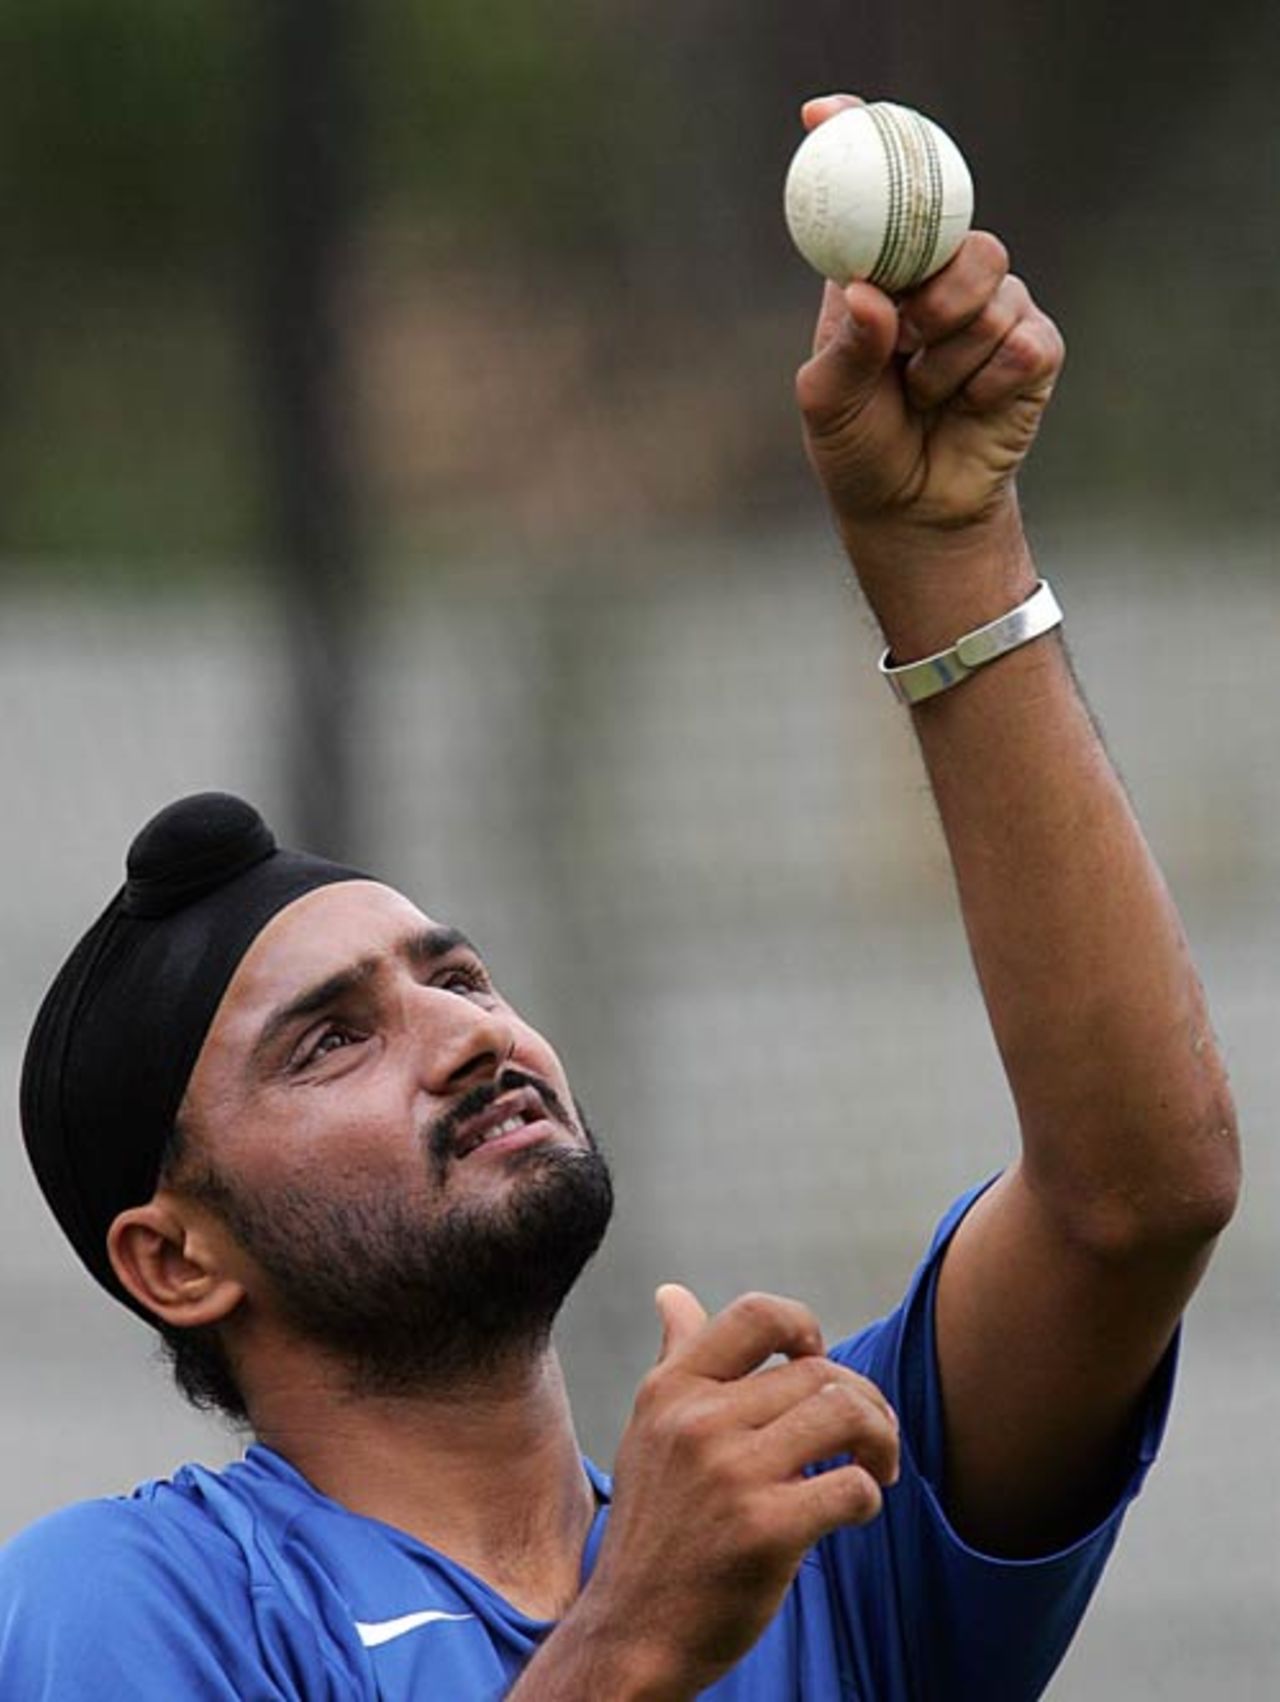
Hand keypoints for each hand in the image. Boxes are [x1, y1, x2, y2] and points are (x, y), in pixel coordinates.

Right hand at [569, 1285, 898, 1696]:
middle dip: (862, 1401)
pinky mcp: (765, 1531)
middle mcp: (698, 1421)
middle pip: (817, 1371)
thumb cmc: (655, 1529)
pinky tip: (854, 1513)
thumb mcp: (650, 1432)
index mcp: (671, 1389)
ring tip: (876, 1467)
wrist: (631, 1634)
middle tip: (869, 1439)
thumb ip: (675, 1360)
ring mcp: (731, 1473)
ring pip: (843, 1414)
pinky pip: (852, 1487)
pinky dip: (869, 1497)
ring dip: (879, 1439)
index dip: (804, 1326)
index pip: (756, 1314)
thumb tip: (672, 1294)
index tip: (816, 1362)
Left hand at [795, 95, 1064, 561]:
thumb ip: (844, 348)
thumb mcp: (828, 403)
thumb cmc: (860, 451)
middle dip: (932, 291)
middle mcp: (940, 281)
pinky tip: (966, 409)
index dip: (859, 143)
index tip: (826, 114)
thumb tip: (866, 293)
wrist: (911, 512)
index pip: (876, 197)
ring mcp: (995, 309)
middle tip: (908, 342)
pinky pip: (1020, 341)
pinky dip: (985, 384)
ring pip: (992, 292)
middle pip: (960, 234)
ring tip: (925, 397)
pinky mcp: (1034, 350)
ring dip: (950, 360)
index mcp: (879, 277)